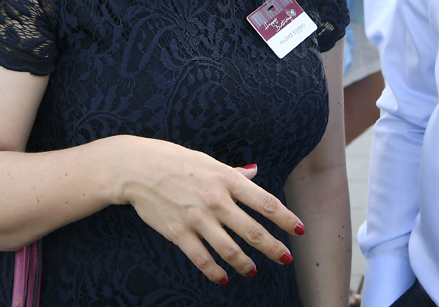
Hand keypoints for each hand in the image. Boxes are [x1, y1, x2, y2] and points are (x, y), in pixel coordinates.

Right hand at [115, 137, 305, 283]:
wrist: (138, 168)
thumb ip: (234, 173)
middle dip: (273, 248)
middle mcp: (216, 200)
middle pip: (253, 231)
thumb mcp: (209, 162)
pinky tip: (224, 277)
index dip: (287, 219)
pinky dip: (215, 271)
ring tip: (254, 271)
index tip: (300, 230)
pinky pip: (201, 258)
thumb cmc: (176, 161)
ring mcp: (197, 218)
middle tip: (286, 258)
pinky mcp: (178, 232)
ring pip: (229, 249)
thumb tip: (255, 172)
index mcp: (228, 179)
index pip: (267, 203)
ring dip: (246, 264)